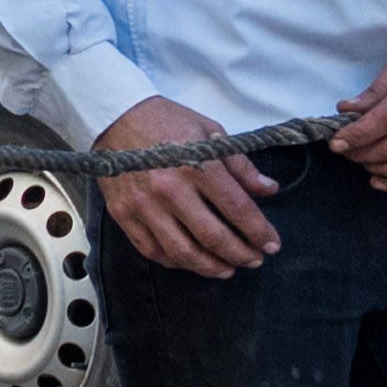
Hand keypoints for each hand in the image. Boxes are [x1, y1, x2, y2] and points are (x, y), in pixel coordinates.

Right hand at [93, 96, 279, 277]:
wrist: (114, 116)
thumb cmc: (165, 121)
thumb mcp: (209, 131)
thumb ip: (239, 165)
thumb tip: (269, 189)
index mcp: (197, 164)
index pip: (237, 208)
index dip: (259, 231)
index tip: (272, 244)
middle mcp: (170, 189)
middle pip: (212, 236)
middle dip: (240, 254)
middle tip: (255, 261)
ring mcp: (144, 205)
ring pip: (182, 252)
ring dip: (210, 267)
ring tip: (227, 270)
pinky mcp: (123, 214)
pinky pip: (151, 249)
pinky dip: (174, 262)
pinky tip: (190, 261)